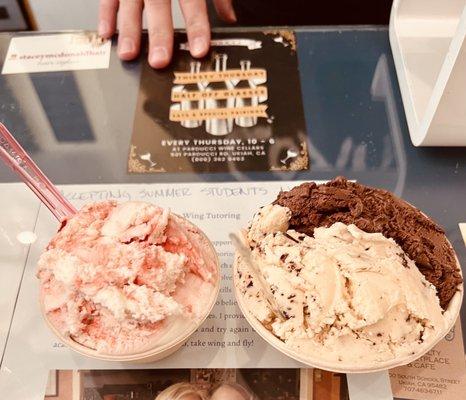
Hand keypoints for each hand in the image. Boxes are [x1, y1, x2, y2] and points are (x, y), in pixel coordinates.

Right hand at [98, 0, 235, 68]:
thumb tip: (229, 18)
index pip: (193, 3)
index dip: (197, 27)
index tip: (199, 50)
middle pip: (159, 6)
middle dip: (159, 34)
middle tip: (160, 60)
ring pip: (130, 3)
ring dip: (128, 30)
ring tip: (129, 54)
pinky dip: (106, 14)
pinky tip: (106, 33)